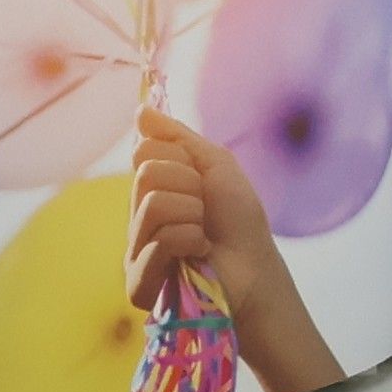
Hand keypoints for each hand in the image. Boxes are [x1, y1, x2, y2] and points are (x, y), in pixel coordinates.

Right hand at [127, 105, 342, 391]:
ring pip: (153, 204)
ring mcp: (134, 251)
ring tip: (204, 235)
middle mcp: (136, 218)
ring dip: (193, 214)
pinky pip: (159, 240)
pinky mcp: (138, 282)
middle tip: (205, 210)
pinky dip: (190, 240)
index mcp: (151, 190)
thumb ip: (177, 137)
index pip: (144, 151)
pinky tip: (199, 255)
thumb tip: (139, 109)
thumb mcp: (215, 166)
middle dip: (189, 185)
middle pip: (146, 173)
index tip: (201, 180)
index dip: (181, 160)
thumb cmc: (239, 222)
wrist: (257, 270)